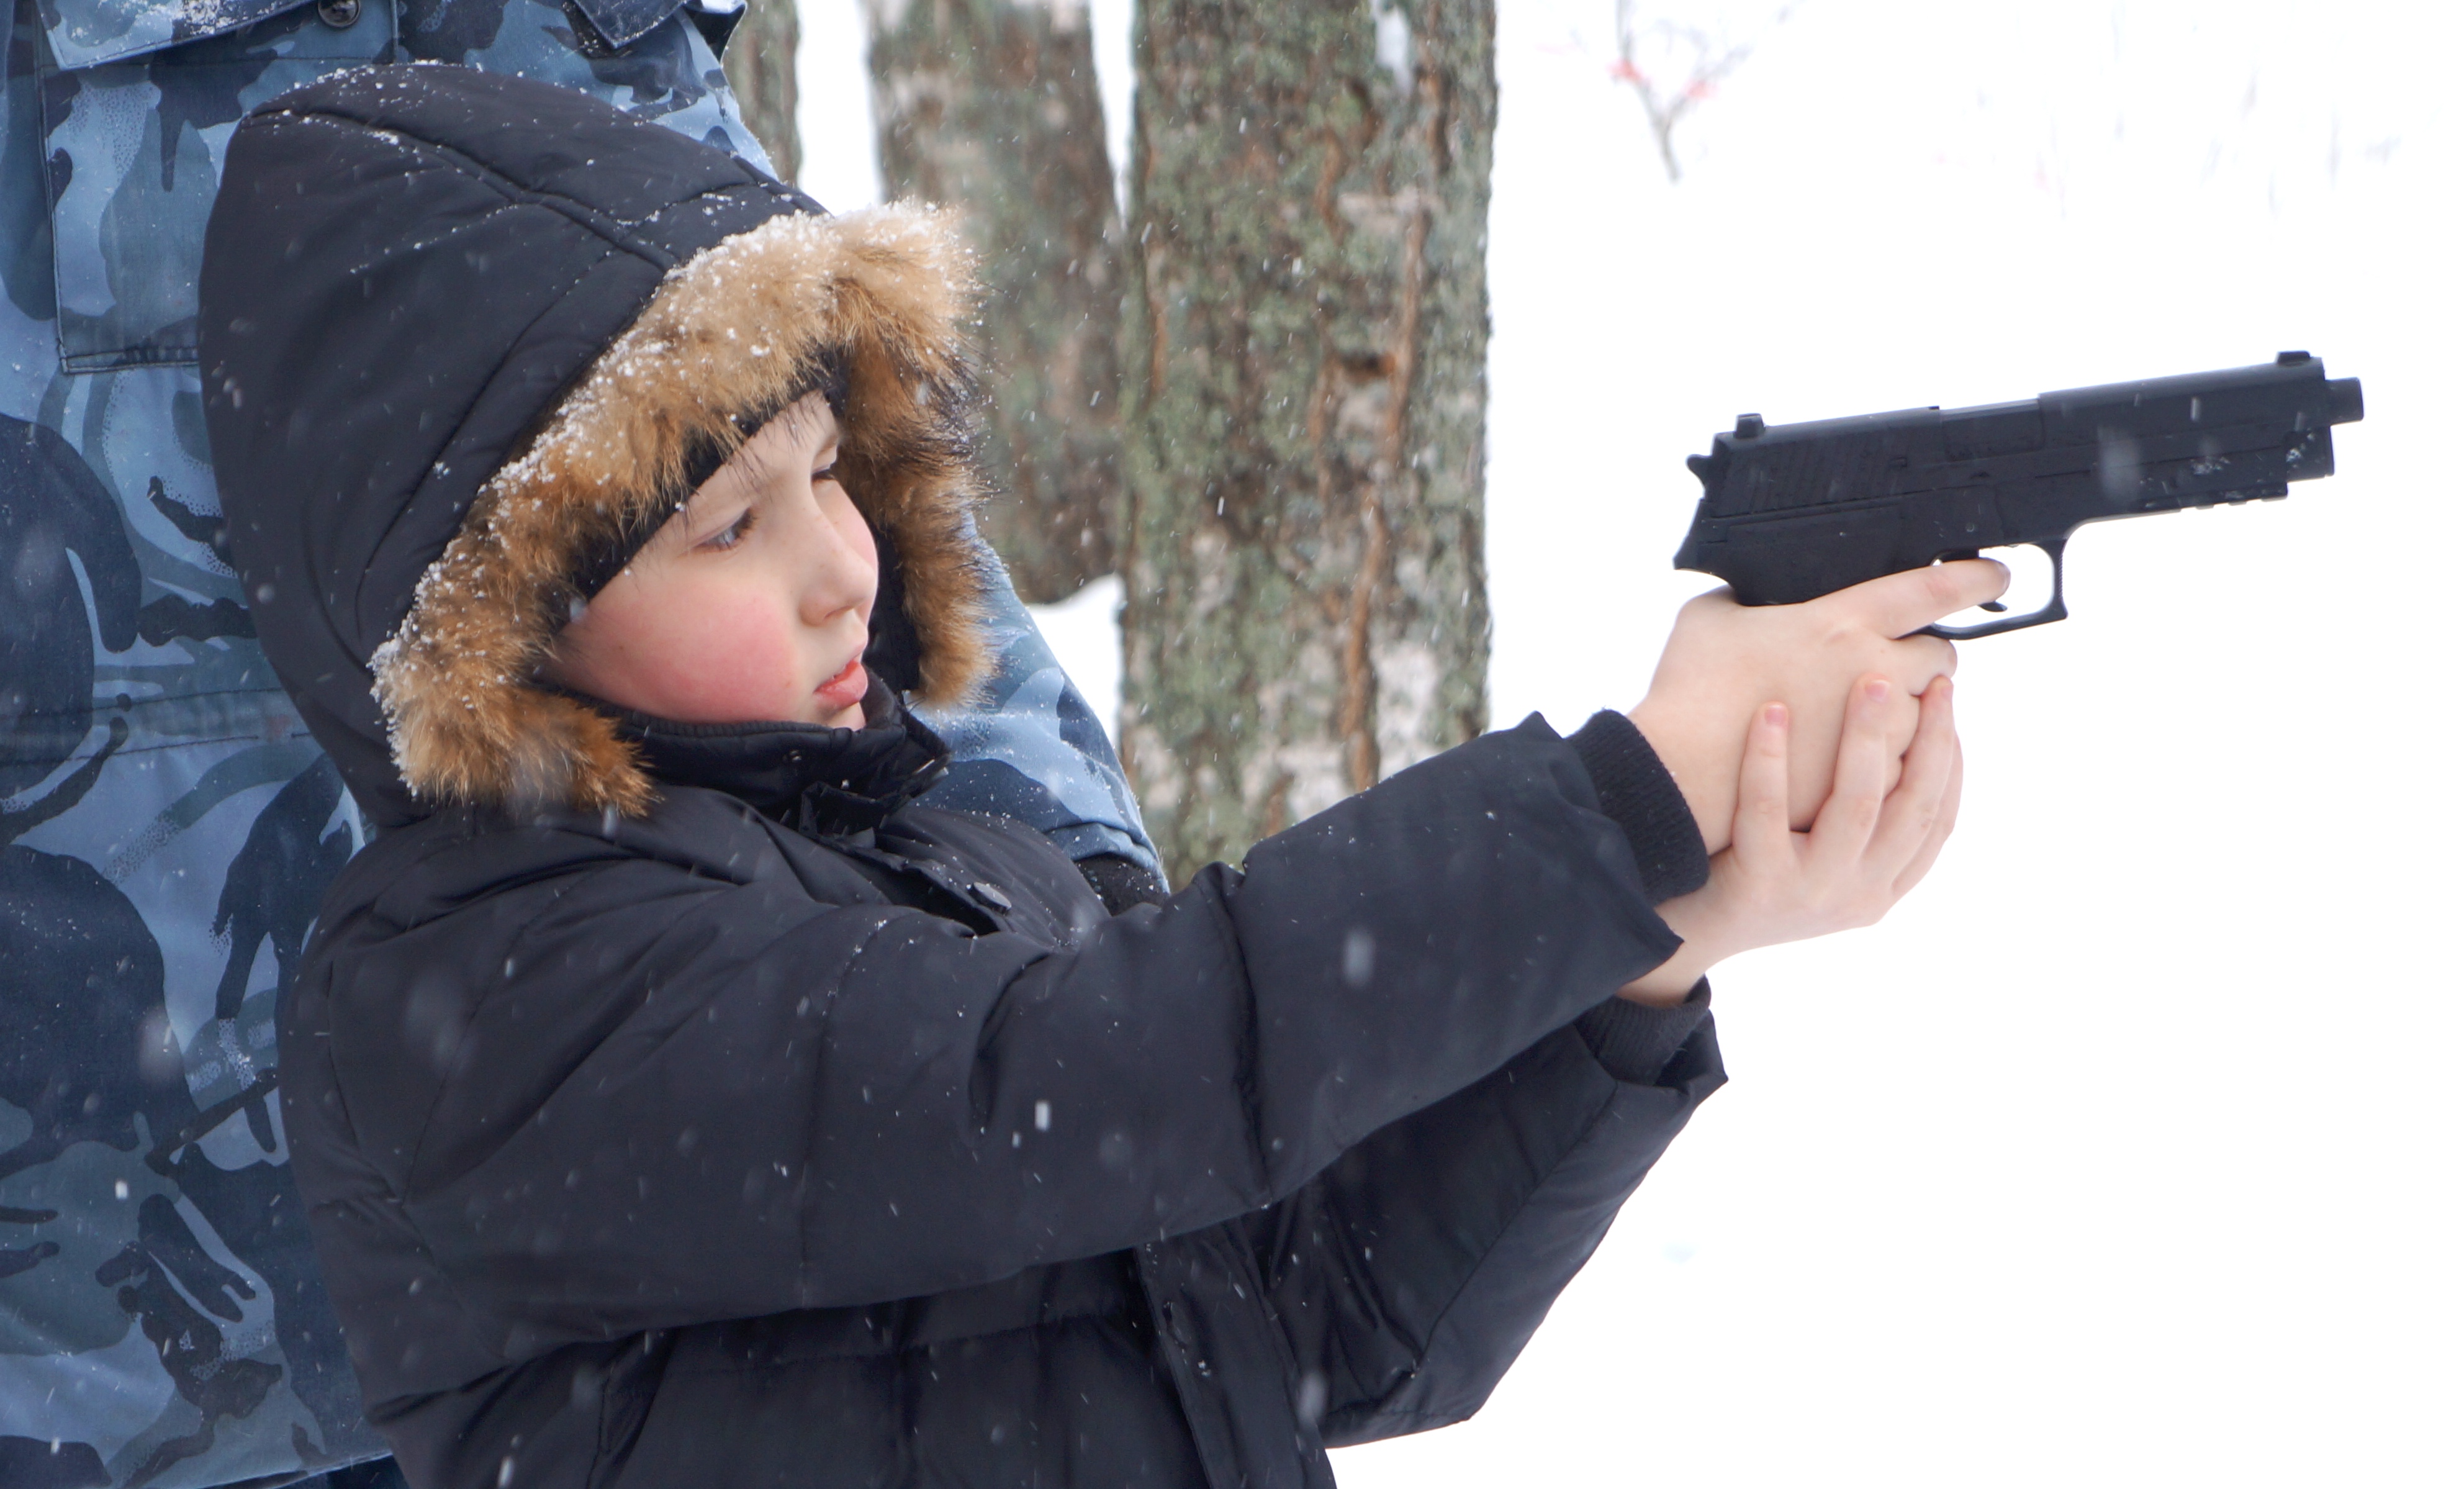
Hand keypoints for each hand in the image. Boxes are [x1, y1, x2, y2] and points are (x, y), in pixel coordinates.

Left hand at [1619, 672, 1962, 1005]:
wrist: (1687, 936)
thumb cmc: (1753, 873)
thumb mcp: (1821, 858)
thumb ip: (1858, 817)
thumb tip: (1891, 732)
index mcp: (1882, 888)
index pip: (1939, 820)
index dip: (1950, 757)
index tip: (1946, 700)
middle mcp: (1858, 895)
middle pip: (1913, 808)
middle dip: (1928, 736)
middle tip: (1929, 676)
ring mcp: (1812, 893)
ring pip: (1854, 805)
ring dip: (1865, 736)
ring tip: (1868, 680)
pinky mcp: (1760, 885)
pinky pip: (1768, 811)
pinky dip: (1769, 757)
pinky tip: (1771, 711)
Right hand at [1626, 561, 2003, 851]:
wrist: (1679, 776)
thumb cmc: (1690, 691)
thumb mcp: (1710, 618)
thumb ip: (1748, 595)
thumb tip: (1759, 592)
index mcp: (1842, 623)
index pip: (1932, 589)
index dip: (1972, 577)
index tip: (1993, 575)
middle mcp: (1874, 673)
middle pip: (1941, 660)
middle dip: (1926, 660)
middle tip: (1894, 665)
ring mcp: (1876, 735)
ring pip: (1928, 717)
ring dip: (1912, 713)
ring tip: (1872, 719)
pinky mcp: (1866, 782)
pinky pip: (1906, 765)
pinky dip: (1891, 757)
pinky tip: (1858, 758)